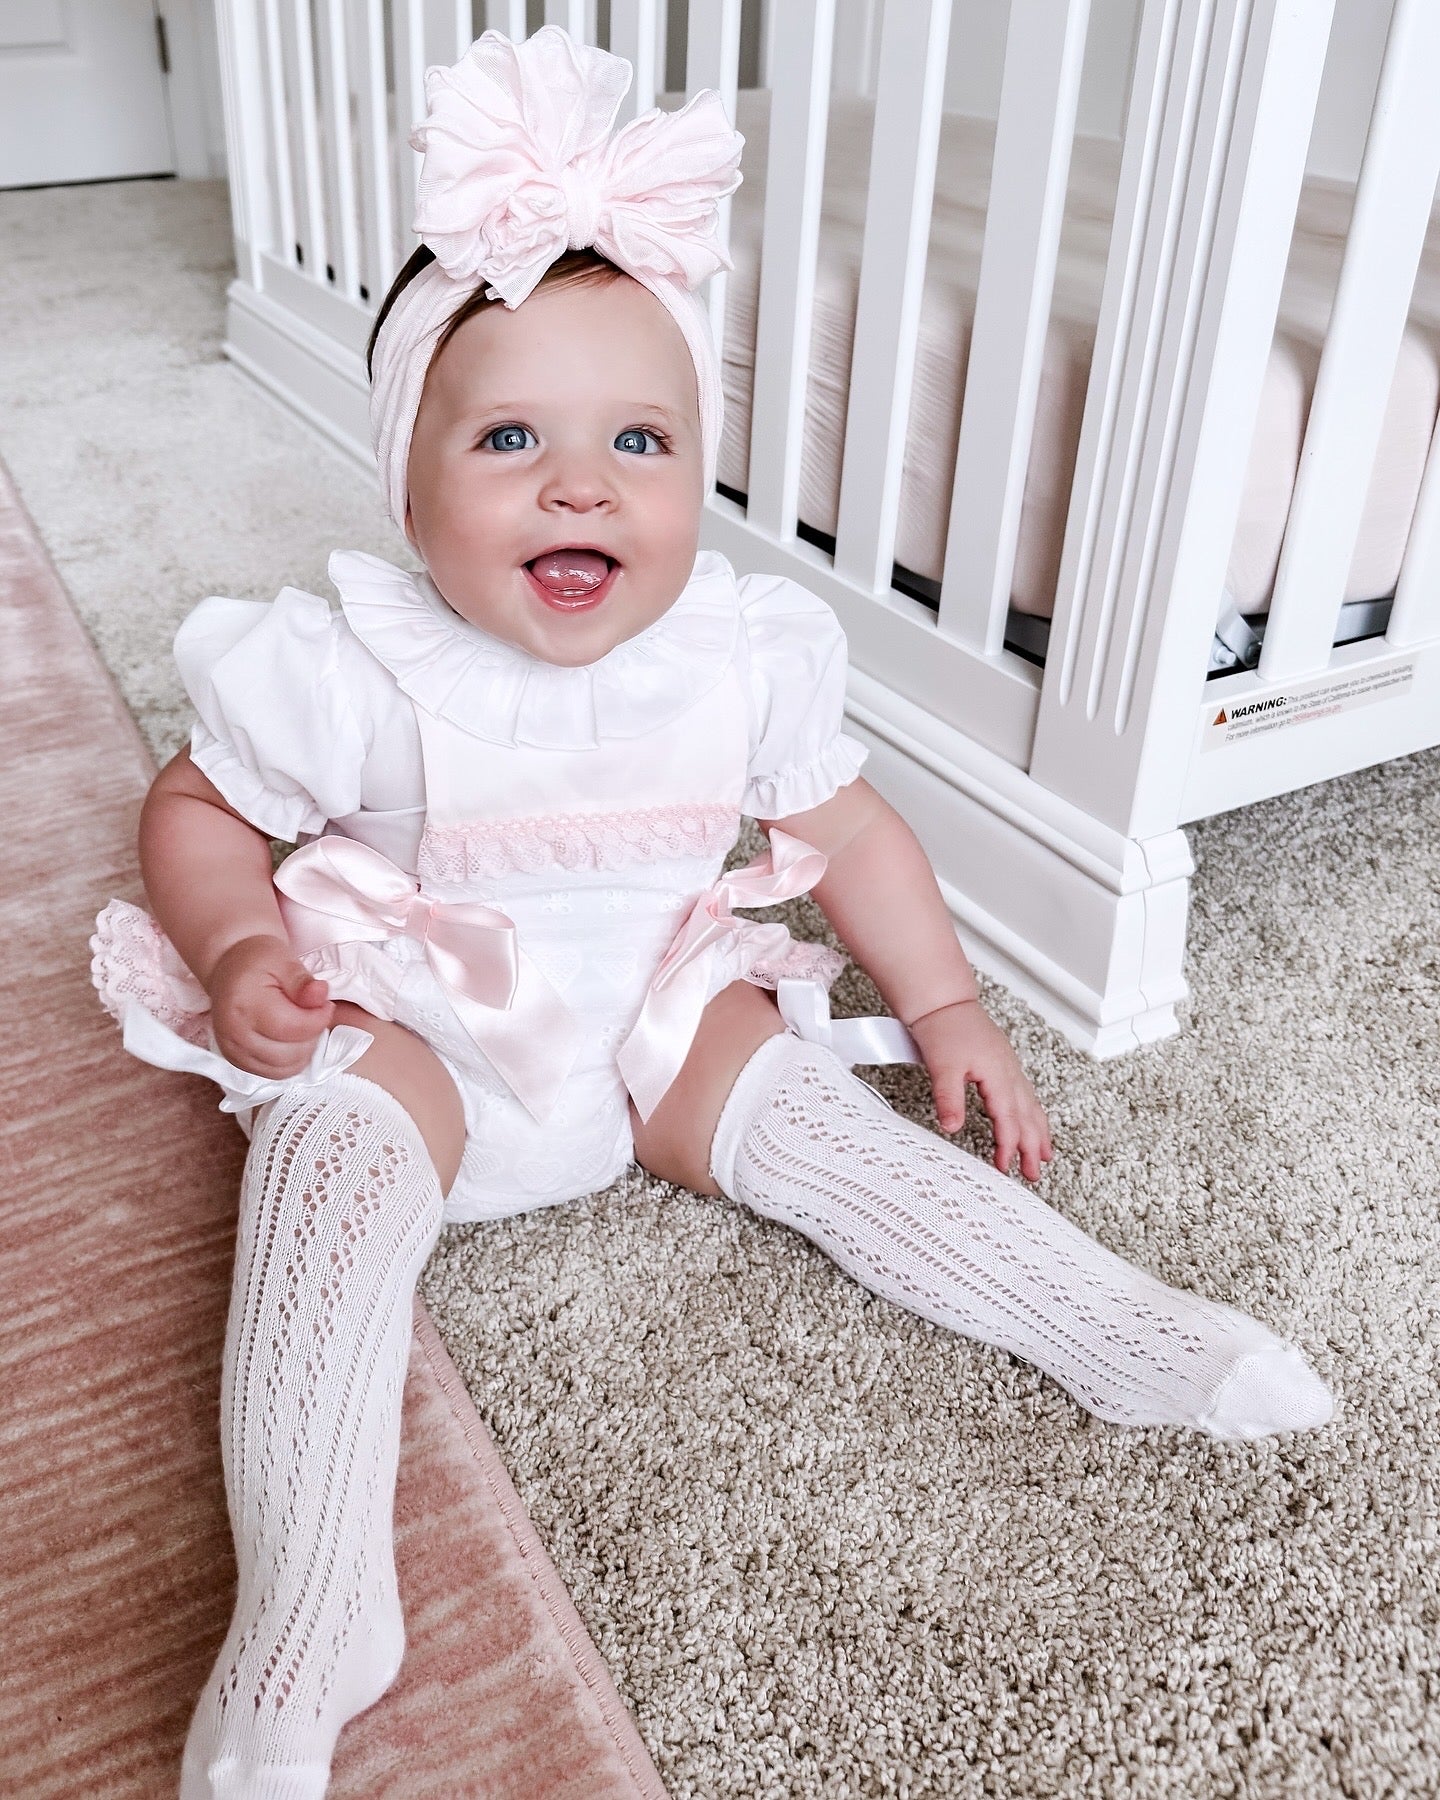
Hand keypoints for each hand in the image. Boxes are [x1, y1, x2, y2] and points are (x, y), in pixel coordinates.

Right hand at [206, 934, 335, 1078]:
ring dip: (303, 1049)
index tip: (323, 1003)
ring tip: (300, 1024)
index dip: (318, 1018)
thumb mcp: (283, 960)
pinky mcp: (237, 1063)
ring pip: (286, 1068)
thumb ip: (303, 982)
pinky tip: (291, 1038)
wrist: (229, 967)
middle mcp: (234, 1035)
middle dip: (311, 1035)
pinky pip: (275, 1074)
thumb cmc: (257, 961)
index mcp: (244, 1006)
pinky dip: (290, 1060)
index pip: (294, 1029)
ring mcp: (233, 1052)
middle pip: (291, 1053)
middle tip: (311, 1013)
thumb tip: (321, 995)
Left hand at [908, 999, 1052, 1181]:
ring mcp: (1008, 1067)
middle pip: (1027, 1117)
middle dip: (1032, 1147)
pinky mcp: (1003, 1063)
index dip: (1008, 1146)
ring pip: (1030, 1106)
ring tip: (1044, 1155)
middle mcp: (1009, 1072)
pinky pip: (1024, 1094)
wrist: (944, 1002)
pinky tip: (1030, 1120)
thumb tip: (952, 1127)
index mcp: (998, 1075)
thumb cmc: (943, 1028)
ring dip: (1038, 1132)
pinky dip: (1031, 1113)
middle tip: (1034, 1175)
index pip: (1008, 1120)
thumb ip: (948, 1098)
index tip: (1005, 1169)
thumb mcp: (942, 1067)